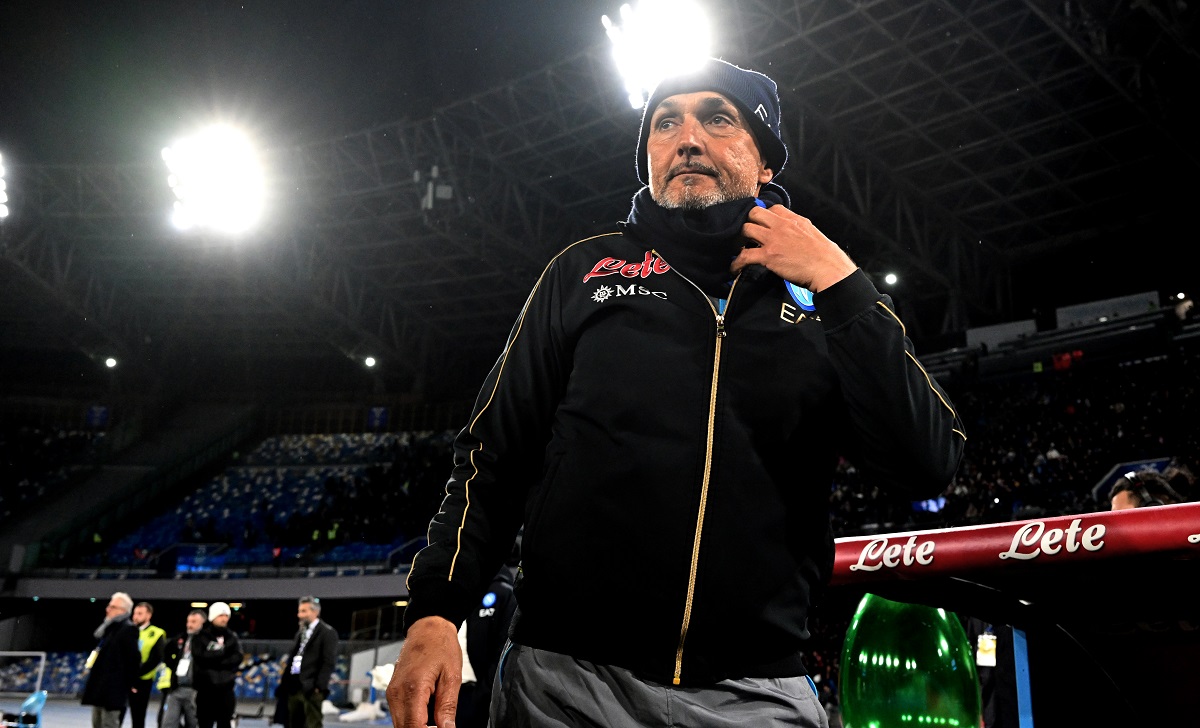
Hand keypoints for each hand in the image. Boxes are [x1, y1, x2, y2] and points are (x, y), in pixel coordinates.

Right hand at [386, 616, 461, 727]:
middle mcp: (397, 693)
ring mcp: (392, 693)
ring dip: (417, 725)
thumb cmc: (441, 646)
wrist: (428, 629)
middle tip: (441, 724)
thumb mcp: (452, 677)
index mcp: (412, 688)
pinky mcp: (393, 692)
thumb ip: (448, 707)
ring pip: (401, 724)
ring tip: (436, 718)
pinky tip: (428, 712)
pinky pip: (400, 715)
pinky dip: (413, 718)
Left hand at [732, 205, 856, 292]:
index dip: (764, 215)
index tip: (760, 223)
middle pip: (754, 213)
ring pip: (746, 228)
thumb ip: (798, 229)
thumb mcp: (812, 232)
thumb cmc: (824, 255)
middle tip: (746, 234)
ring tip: (737, 247)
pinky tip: (734, 267)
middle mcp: (782, 225)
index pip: (773, 208)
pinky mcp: (768, 255)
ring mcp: (773, 239)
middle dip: (748, 221)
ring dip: (739, 239)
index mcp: (794, 219)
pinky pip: (744, 255)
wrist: (827, 268)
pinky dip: (736, 262)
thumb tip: (792, 234)